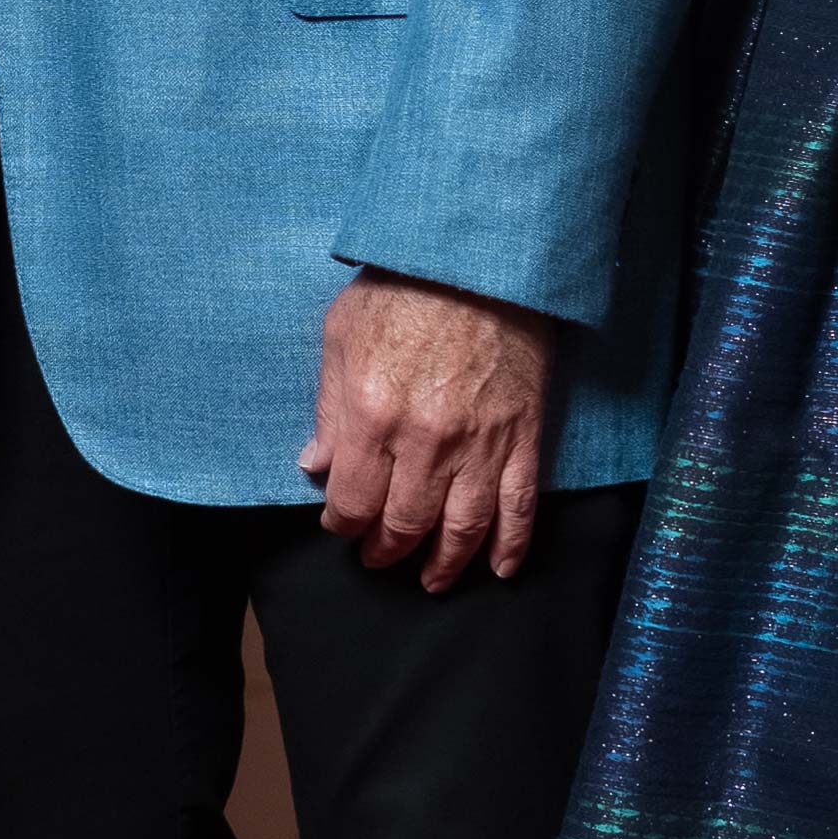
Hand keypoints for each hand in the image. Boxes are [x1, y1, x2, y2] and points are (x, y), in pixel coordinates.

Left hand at [299, 273, 560, 589]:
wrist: (480, 258)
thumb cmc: (402, 287)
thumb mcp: (340, 335)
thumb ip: (327, 408)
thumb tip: (315, 466)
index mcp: (372, 415)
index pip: (352, 501)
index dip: (343, 524)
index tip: (341, 526)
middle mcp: (425, 441)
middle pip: (404, 523)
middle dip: (386, 551)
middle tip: (378, 559)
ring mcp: (479, 443)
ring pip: (462, 528)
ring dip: (444, 564)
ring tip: (430, 580)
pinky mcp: (522, 436)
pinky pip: (518, 506)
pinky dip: (510, 546)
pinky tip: (499, 569)